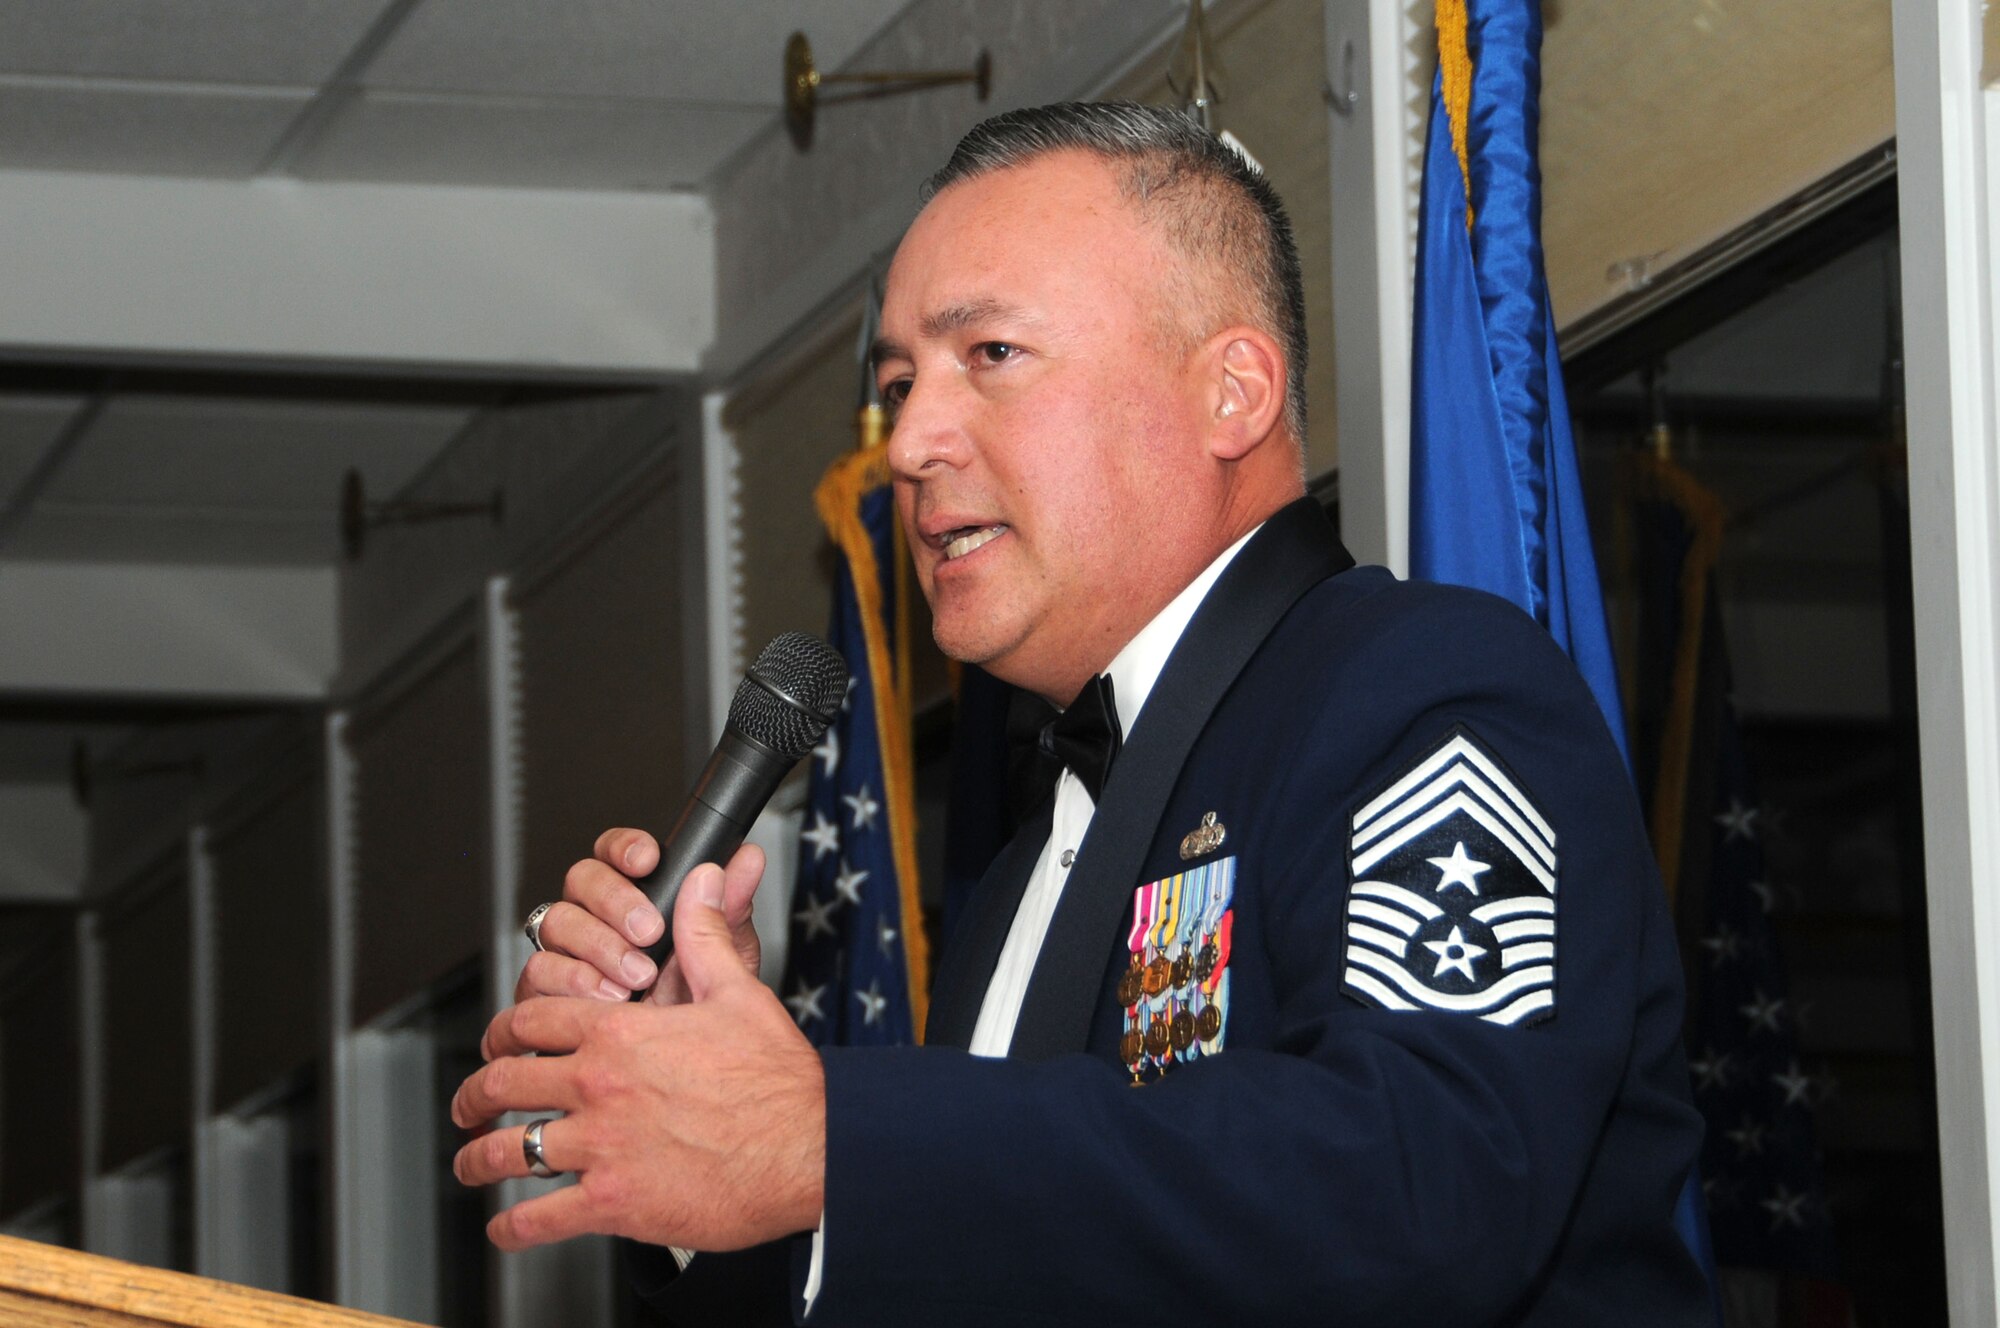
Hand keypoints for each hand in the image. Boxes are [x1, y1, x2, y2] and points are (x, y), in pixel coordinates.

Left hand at [454, 862, 825, 1251]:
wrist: (808, 1150)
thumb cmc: (780, 1080)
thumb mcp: (738, 993)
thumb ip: (704, 935)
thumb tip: (702, 880)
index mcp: (620, 1033)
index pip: (532, 1018)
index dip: (504, 1029)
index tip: (497, 1043)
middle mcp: (599, 1086)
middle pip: (503, 1081)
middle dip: (474, 1093)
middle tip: (469, 1103)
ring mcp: (601, 1147)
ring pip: (508, 1151)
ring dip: (477, 1158)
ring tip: (471, 1164)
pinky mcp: (613, 1204)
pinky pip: (539, 1218)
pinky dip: (513, 1226)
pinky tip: (507, 1225)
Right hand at [518, 829, 764, 1004]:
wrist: (674, 1076)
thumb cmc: (693, 1012)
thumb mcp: (724, 958)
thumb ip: (728, 908)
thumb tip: (748, 859)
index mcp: (634, 898)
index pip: (615, 853)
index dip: (625, 848)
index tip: (648, 860)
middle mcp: (593, 918)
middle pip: (582, 880)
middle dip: (616, 901)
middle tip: (649, 931)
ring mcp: (565, 953)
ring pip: (558, 923)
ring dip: (599, 947)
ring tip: (637, 977)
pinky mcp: (542, 993)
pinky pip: (537, 973)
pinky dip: (572, 985)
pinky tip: (606, 998)